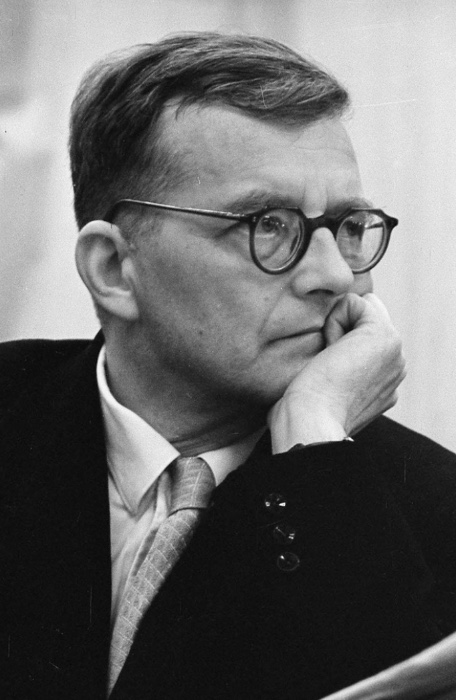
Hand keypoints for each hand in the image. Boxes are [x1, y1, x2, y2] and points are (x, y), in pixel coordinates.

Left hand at [268, 293, 405, 452]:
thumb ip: (337, 366)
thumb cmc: (305, 412)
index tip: (327, 377)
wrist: (310, 422)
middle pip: (363, 318)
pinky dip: (334, 321)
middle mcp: (395, 366)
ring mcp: (395, 352)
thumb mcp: (324, 389)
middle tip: (328, 370)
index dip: (337, 342)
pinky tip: (331, 351)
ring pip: (359, 310)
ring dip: (336, 330)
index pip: (363, 336)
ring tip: (330, 363)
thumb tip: (325, 351)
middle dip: (339, 333)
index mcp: (385, 382)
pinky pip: (353, 303)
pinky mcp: (384, 335)